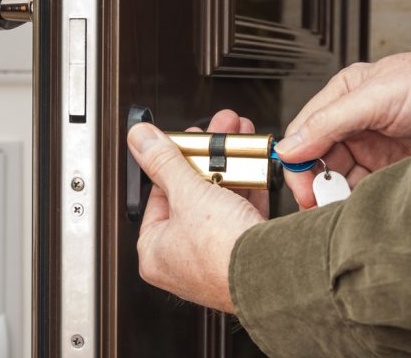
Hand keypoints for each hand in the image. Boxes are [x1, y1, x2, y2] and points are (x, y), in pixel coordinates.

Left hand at [127, 111, 265, 312]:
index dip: (173, 160)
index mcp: (155, 250)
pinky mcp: (243, 254)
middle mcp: (182, 258)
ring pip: (219, 201)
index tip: (185, 140)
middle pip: (191, 194)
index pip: (158, 194)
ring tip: (237, 142)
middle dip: (207, 158)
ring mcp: (214, 257)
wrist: (270, 275)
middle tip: (215, 133)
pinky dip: (248, 189)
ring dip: (230, 168)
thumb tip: (140, 139)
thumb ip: (163, 161)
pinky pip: (241, 214)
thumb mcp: (188, 194)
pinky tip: (253, 167)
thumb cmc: (221, 253)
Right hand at [275, 50, 410, 207]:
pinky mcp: (390, 166)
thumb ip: (328, 123)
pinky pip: (363, 187)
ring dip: (335, 194)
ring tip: (338, 207)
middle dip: (315, 183)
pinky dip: (357, 199)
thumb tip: (288, 148)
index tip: (300, 187)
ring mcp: (372, 146)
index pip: (303, 133)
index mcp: (341, 98)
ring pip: (339, 176)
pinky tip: (357, 205)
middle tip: (318, 204)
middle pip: (318, 159)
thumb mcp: (376, 99)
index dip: (297, 162)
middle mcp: (352, 122)